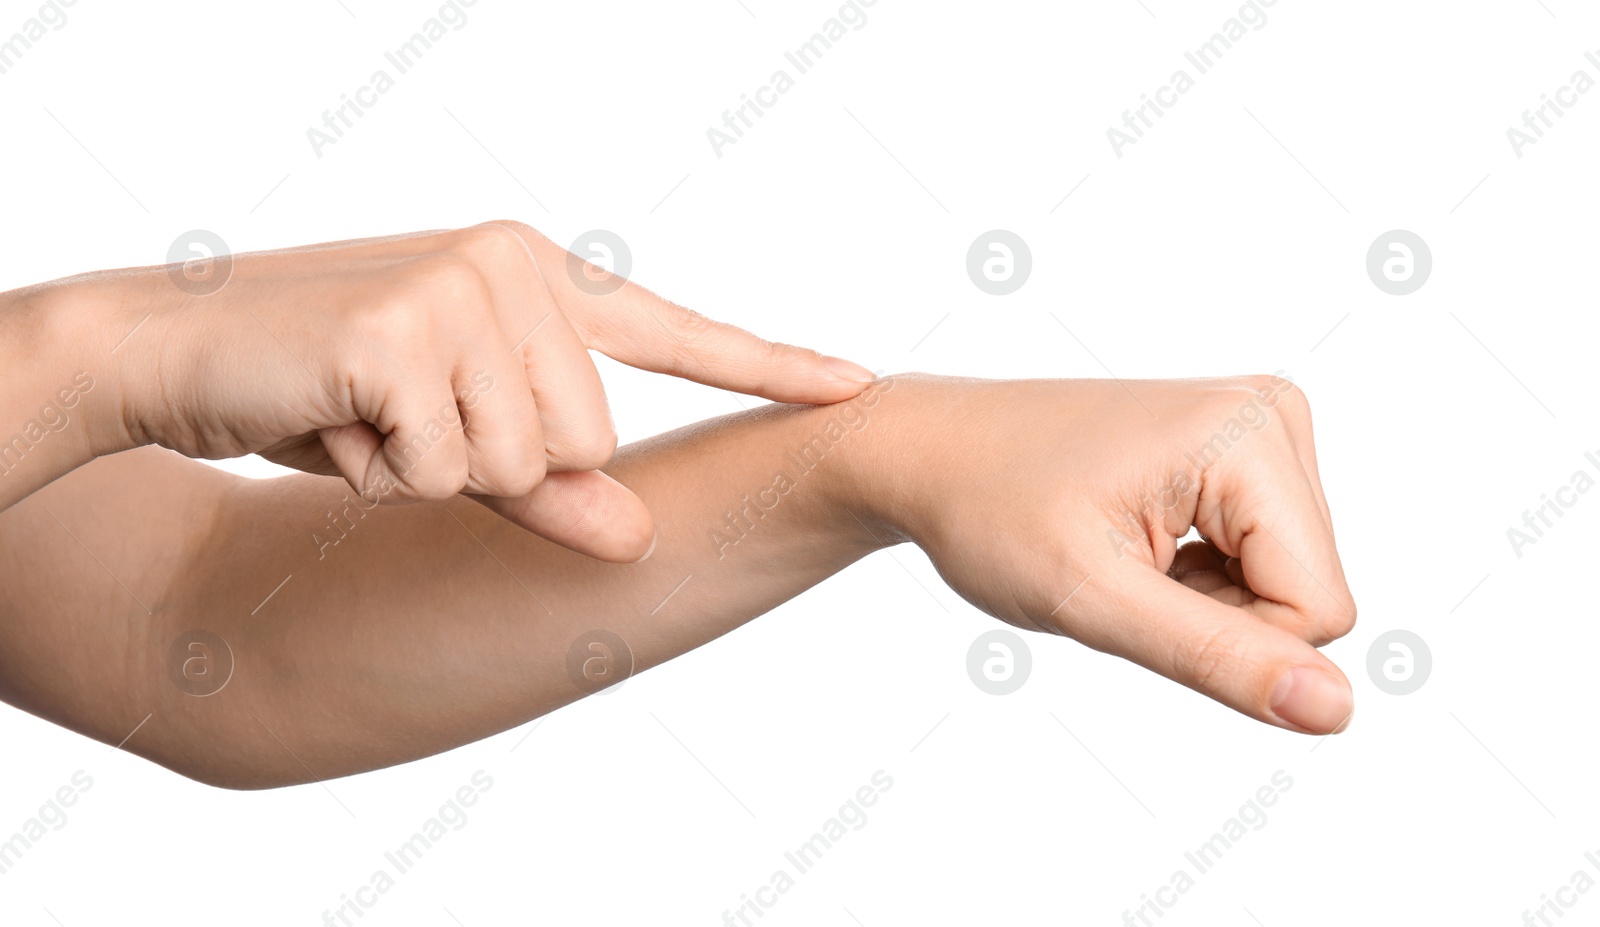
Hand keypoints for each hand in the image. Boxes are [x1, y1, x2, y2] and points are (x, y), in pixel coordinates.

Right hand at [83, 221, 876, 560]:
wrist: (179, 347)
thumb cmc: (326, 388)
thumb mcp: (450, 442)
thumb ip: (549, 487)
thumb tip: (636, 537)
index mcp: (541, 280)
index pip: (678, 332)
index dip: (773, 365)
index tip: (857, 386)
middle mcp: (517, 267)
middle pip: (587, 443)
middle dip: (492, 466)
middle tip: (408, 418)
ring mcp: (464, 287)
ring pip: (520, 463)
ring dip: (430, 468)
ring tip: (367, 411)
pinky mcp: (405, 324)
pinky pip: (441, 467)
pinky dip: (377, 468)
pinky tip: (332, 414)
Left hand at [864, 373, 1355, 734]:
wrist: (934, 453)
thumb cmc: (991, 513)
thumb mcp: (1094, 601)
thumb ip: (1218, 657)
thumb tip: (1335, 710)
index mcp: (1248, 435)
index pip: (1320, 611)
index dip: (1230, 640)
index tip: (1136, 593)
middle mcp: (1272, 414)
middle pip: (1312, 594)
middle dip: (1218, 614)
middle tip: (1121, 571)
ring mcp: (1260, 426)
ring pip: (1291, 583)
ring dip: (1206, 596)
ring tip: (1123, 551)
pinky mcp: (1242, 447)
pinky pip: (1264, 558)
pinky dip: (1199, 572)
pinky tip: (1134, 538)